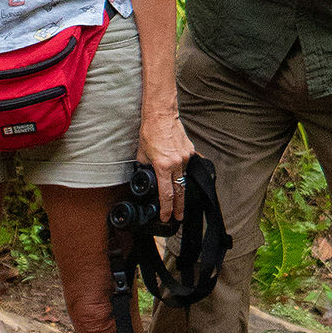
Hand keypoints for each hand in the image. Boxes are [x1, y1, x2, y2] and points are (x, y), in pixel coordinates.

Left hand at [138, 108, 196, 223]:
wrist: (161, 115)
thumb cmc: (150, 131)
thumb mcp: (142, 153)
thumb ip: (144, 167)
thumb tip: (145, 174)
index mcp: (163, 166)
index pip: (166, 194)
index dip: (166, 209)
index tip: (166, 217)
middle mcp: (177, 163)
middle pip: (180, 191)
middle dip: (179, 207)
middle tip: (178, 217)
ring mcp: (185, 157)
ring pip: (183, 177)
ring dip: (179, 186)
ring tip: (177, 196)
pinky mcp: (190, 150)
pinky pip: (186, 165)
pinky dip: (181, 169)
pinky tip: (176, 167)